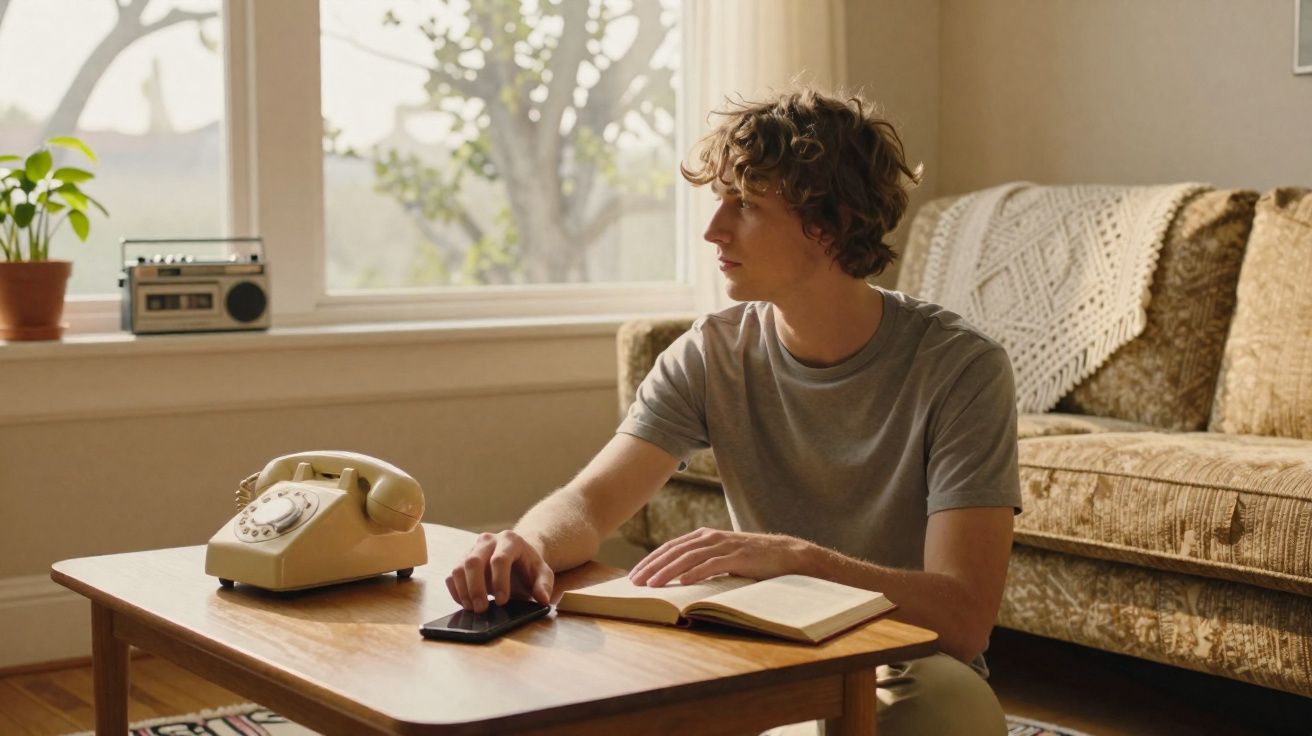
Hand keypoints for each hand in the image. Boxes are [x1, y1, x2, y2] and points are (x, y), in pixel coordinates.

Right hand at [446, 530, 553, 612]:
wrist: (517, 558)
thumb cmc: (529, 567)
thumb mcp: (543, 574)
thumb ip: (544, 585)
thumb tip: (543, 599)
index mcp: (510, 540)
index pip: (500, 559)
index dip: (500, 581)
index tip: (503, 601)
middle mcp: (488, 541)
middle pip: (474, 561)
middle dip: (476, 588)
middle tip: (482, 609)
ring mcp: (473, 549)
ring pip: (459, 568)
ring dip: (464, 591)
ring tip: (474, 609)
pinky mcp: (462, 560)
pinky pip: (452, 575)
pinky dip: (456, 592)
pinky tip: (466, 604)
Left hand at [628, 527, 814, 586]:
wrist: (787, 555)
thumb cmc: (752, 560)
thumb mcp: (723, 557)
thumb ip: (702, 562)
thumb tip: (677, 579)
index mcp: (704, 536)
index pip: (670, 547)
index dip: (650, 560)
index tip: (634, 575)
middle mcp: (711, 538)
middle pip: (674, 551)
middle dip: (652, 566)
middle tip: (634, 582)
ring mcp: (724, 546)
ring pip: (688, 558)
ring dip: (668, 572)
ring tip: (652, 585)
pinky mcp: (738, 557)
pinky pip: (712, 565)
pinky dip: (696, 573)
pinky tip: (683, 583)